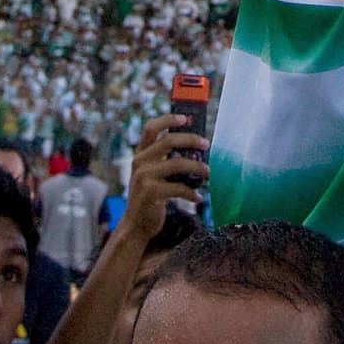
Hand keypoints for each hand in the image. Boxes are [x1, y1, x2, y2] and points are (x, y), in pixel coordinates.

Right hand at [119, 114, 209, 240]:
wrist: (135, 226)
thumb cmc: (149, 198)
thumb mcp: (150, 174)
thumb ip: (163, 161)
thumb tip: (193, 148)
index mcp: (140, 154)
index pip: (150, 128)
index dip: (168, 119)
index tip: (186, 117)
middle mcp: (140, 162)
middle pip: (168, 141)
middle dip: (190, 139)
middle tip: (206, 143)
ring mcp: (144, 177)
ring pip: (177, 164)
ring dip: (197, 166)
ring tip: (208, 172)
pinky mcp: (151, 193)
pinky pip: (178, 188)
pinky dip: (191, 193)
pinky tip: (198, 198)